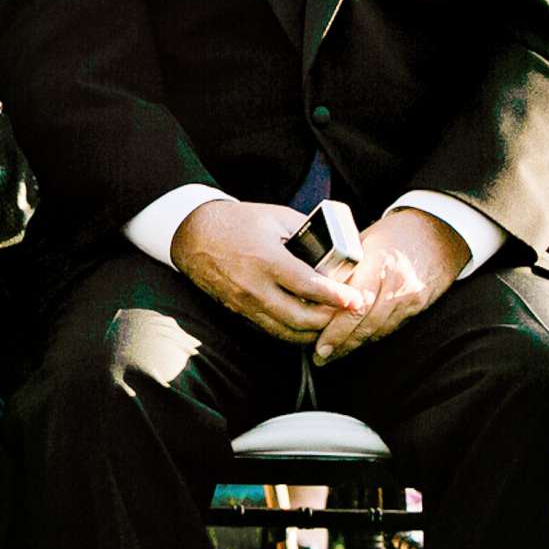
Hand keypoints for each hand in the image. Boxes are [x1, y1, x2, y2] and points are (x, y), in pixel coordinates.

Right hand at [171, 201, 369, 342]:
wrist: (194, 234)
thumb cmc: (237, 222)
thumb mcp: (276, 217)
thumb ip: (307, 233)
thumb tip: (336, 246)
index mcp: (267, 259)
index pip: (309, 286)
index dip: (336, 297)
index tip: (355, 300)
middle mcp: (255, 287)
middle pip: (301, 318)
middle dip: (329, 319)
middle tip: (347, 312)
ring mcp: (245, 303)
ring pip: (286, 331)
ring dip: (312, 331)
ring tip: (330, 321)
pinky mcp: (239, 312)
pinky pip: (271, 330)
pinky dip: (292, 331)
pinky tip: (306, 324)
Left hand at [312, 208, 470, 363]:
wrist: (439, 233)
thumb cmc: (396, 233)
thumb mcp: (365, 240)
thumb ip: (342, 264)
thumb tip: (311, 283)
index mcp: (379, 263)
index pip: (355, 304)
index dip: (336, 329)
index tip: (319, 345)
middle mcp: (396, 284)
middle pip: (366, 324)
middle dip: (341, 344)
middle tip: (321, 357)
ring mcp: (410, 298)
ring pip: (378, 331)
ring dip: (354, 345)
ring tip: (333, 355)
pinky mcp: (418, 307)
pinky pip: (391, 328)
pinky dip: (372, 337)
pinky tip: (356, 343)